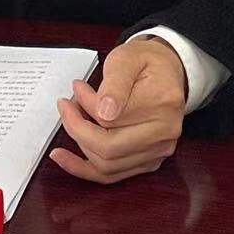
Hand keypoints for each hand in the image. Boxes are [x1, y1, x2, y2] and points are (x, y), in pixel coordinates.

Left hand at [49, 37, 186, 184]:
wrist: (168, 71)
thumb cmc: (146, 62)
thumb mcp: (128, 58)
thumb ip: (115, 82)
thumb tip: (104, 112)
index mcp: (162, 104)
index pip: (111, 119)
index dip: (86, 104)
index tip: (76, 87)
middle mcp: (164, 134)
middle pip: (109, 148)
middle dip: (77, 128)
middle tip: (66, 106)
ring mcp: (158, 152)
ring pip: (107, 166)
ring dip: (80, 144)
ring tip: (71, 120)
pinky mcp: (149, 162)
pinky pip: (113, 175)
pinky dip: (85, 169)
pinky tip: (65, 158)